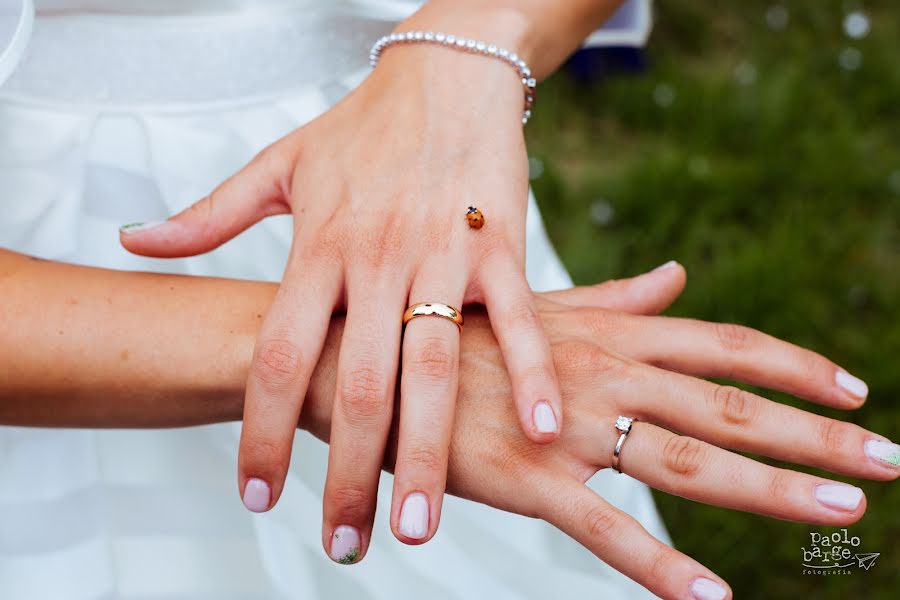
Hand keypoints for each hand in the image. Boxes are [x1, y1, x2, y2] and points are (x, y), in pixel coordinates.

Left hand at [119, 31, 554, 545]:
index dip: (263, 432)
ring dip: (426, 453)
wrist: (444, 71)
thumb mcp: (279, 165)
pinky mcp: (499, 243)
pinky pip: (517, 317)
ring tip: (417, 525)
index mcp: (318, 247)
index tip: (257, 497)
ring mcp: (440, 253)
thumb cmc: (363, 126)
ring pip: (432, 368)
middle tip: (344, 544)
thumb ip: (210, 213)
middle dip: (349, 473)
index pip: (278, 356)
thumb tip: (135, 240)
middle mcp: (375, 258)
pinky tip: (536, 433)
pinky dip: (530, 373)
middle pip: (357, 383)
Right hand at [305, 265, 892, 597]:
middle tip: (889, 459)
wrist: (362, 351)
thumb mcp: (544, 307)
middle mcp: (601, 372)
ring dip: (770, 488)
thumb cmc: (454, 329)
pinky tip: (709, 596)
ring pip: (687, 458)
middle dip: (816, 434)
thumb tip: (678, 276)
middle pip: (729, 403)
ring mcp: (566, 425)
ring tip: (841, 511)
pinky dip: (659, 565)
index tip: (855, 387)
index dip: (794, 364)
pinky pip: (603, 528)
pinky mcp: (524, 478)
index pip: (723, 343)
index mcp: (608, 331)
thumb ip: (619, 298)